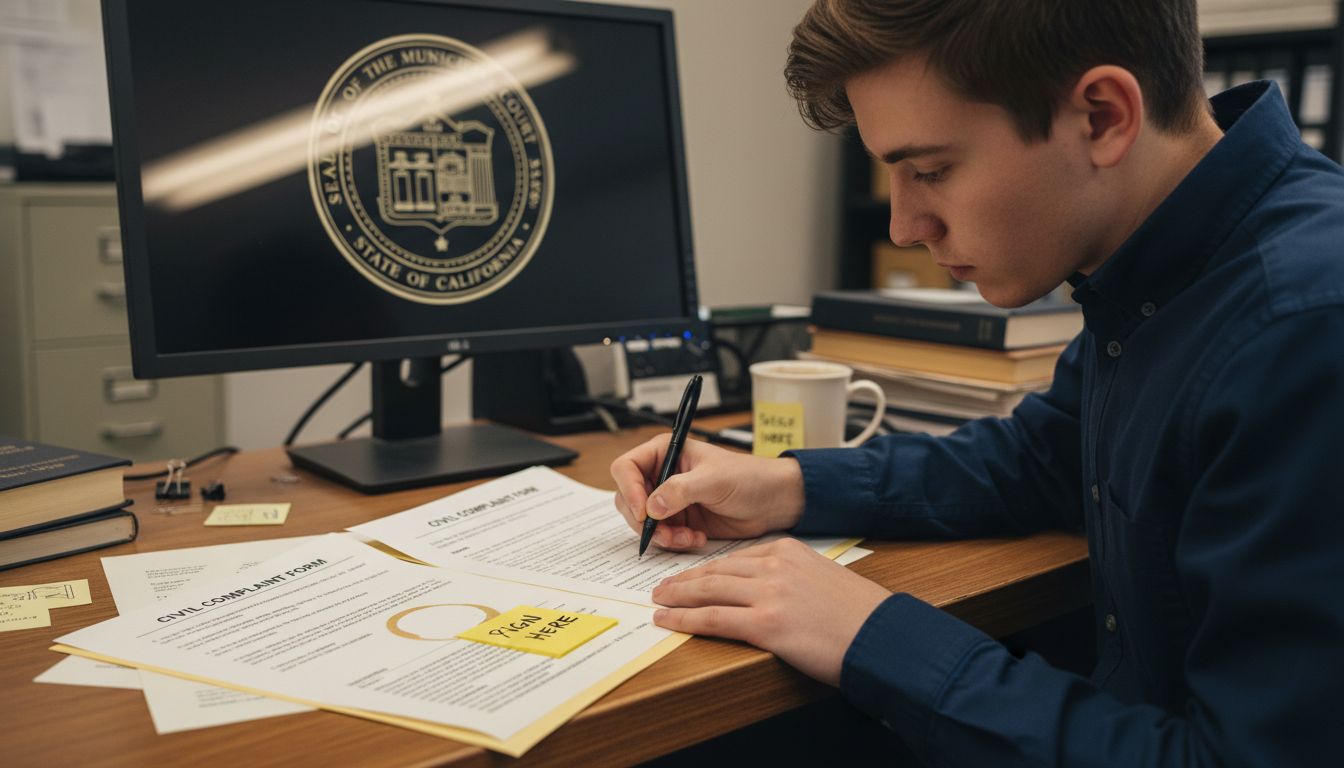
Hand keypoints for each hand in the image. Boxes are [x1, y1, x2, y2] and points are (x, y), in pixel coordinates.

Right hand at [610, 434, 804, 550]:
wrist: (772, 502)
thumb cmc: (748, 478)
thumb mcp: (714, 479)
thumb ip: (680, 490)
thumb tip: (651, 507)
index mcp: (665, 452)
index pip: (626, 468)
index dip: (629, 490)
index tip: (643, 511)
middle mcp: (661, 475)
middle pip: (628, 499)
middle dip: (644, 520)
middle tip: (664, 532)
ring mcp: (668, 500)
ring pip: (642, 522)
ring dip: (660, 535)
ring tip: (686, 537)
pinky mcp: (678, 521)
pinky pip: (661, 536)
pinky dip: (673, 542)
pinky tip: (696, 538)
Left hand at [650, 538, 890, 685]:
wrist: (881, 636)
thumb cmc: (857, 614)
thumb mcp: (821, 578)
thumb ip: (791, 576)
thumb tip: (765, 589)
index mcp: (788, 550)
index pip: (736, 557)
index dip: (707, 568)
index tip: (690, 575)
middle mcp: (775, 565)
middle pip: (717, 570)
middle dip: (685, 580)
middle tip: (663, 587)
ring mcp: (769, 593)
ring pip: (709, 590)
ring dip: (677, 597)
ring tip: (658, 602)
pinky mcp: (766, 624)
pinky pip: (714, 618)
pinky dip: (685, 619)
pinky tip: (667, 621)